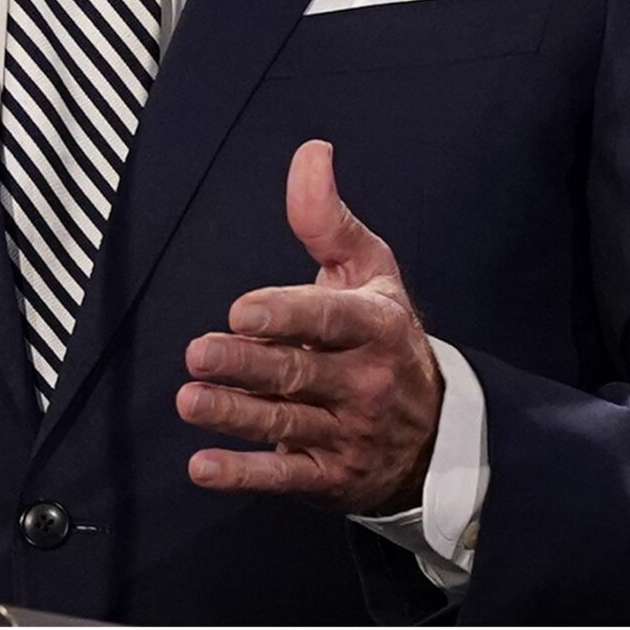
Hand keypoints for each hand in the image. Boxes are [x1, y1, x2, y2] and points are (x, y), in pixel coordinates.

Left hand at [177, 139, 442, 515]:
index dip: (287, 315)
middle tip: (199, 353)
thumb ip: (328, 219)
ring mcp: (347, 434)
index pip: (329, 321)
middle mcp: (364, 384)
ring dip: (235, 416)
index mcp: (375, 328)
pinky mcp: (329, 476)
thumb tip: (310, 152)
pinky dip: (244, 475)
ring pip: (285, 425)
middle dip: (247, 364)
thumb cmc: (385, 336)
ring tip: (189, 400)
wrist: (440, 433)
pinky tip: (203, 468)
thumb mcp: (371, 273)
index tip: (242, 310)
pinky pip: (284, 477)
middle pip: (298, 373)